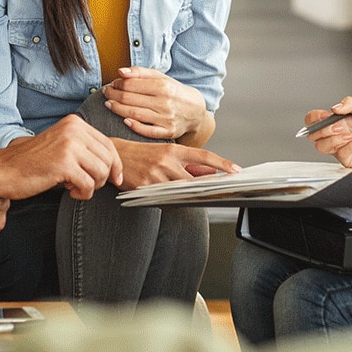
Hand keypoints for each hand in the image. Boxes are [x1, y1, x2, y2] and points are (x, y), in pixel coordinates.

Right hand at [0, 114, 122, 200]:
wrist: (4, 170)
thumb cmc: (33, 162)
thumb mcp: (62, 146)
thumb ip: (84, 148)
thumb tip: (114, 165)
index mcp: (74, 123)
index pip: (108, 144)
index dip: (116, 164)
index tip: (116, 178)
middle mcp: (74, 130)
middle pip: (108, 159)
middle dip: (103, 177)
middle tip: (85, 184)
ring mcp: (69, 145)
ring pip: (101, 172)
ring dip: (92, 186)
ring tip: (74, 186)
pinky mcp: (64, 164)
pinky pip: (89, 185)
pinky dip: (82, 194)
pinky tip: (69, 191)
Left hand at [102, 67, 210, 142]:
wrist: (196, 112)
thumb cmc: (175, 93)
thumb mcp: (162, 78)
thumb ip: (141, 73)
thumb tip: (121, 71)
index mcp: (163, 86)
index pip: (132, 84)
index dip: (117, 84)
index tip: (112, 84)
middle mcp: (165, 102)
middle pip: (130, 99)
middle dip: (113, 95)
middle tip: (106, 93)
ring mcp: (166, 119)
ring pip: (135, 114)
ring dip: (117, 109)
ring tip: (109, 104)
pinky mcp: (168, 132)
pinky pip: (147, 131)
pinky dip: (134, 126)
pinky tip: (124, 120)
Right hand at [112, 138, 238, 190]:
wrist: (114, 155)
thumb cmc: (143, 154)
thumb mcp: (166, 153)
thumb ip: (189, 164)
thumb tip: (212, 173)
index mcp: (173, 149)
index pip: (203, 156)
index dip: (222, 163)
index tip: (236, 170)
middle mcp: (166, 161)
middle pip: (194, 180)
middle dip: (205, 188)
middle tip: (217, 194)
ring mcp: (155, 175)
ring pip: (180, 192)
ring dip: (186, 197)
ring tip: (188, 197)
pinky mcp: (145, 187)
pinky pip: (164, 201)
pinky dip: (170, 202)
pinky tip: (167, 200)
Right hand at [305, 97, 351, 168]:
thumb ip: (351, 103)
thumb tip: (335, 107)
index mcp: (338, 120)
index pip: (314, 119)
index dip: (314, 118)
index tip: (324, 116)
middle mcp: (337, 134)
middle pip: (313, 135)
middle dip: (323, 130)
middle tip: (338, 126)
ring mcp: (341, 147)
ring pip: (321, 146)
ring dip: (333, 139)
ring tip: (348, 134)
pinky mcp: (348, 159)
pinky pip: (340, 155)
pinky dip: (349, 146)